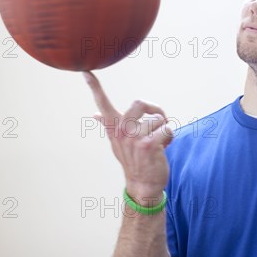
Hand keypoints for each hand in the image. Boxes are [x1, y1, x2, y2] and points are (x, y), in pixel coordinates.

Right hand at [83, 71, 172, 205]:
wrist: (142, 185)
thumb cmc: (133, 160)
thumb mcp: (117, 143)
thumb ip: (108, 125)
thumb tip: (95, 114)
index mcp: (114, 127)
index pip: (102, 103)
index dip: (94, 86)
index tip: (86, 71)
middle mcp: (121, 130)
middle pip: (139, 102)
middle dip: (155, 109)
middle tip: (159, 120)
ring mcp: (134, 138)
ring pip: (159, 119)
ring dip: (164, 130)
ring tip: (159, 142)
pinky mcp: (149, 144)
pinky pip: (167, 129)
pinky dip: (170, 137)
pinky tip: (164, 148)